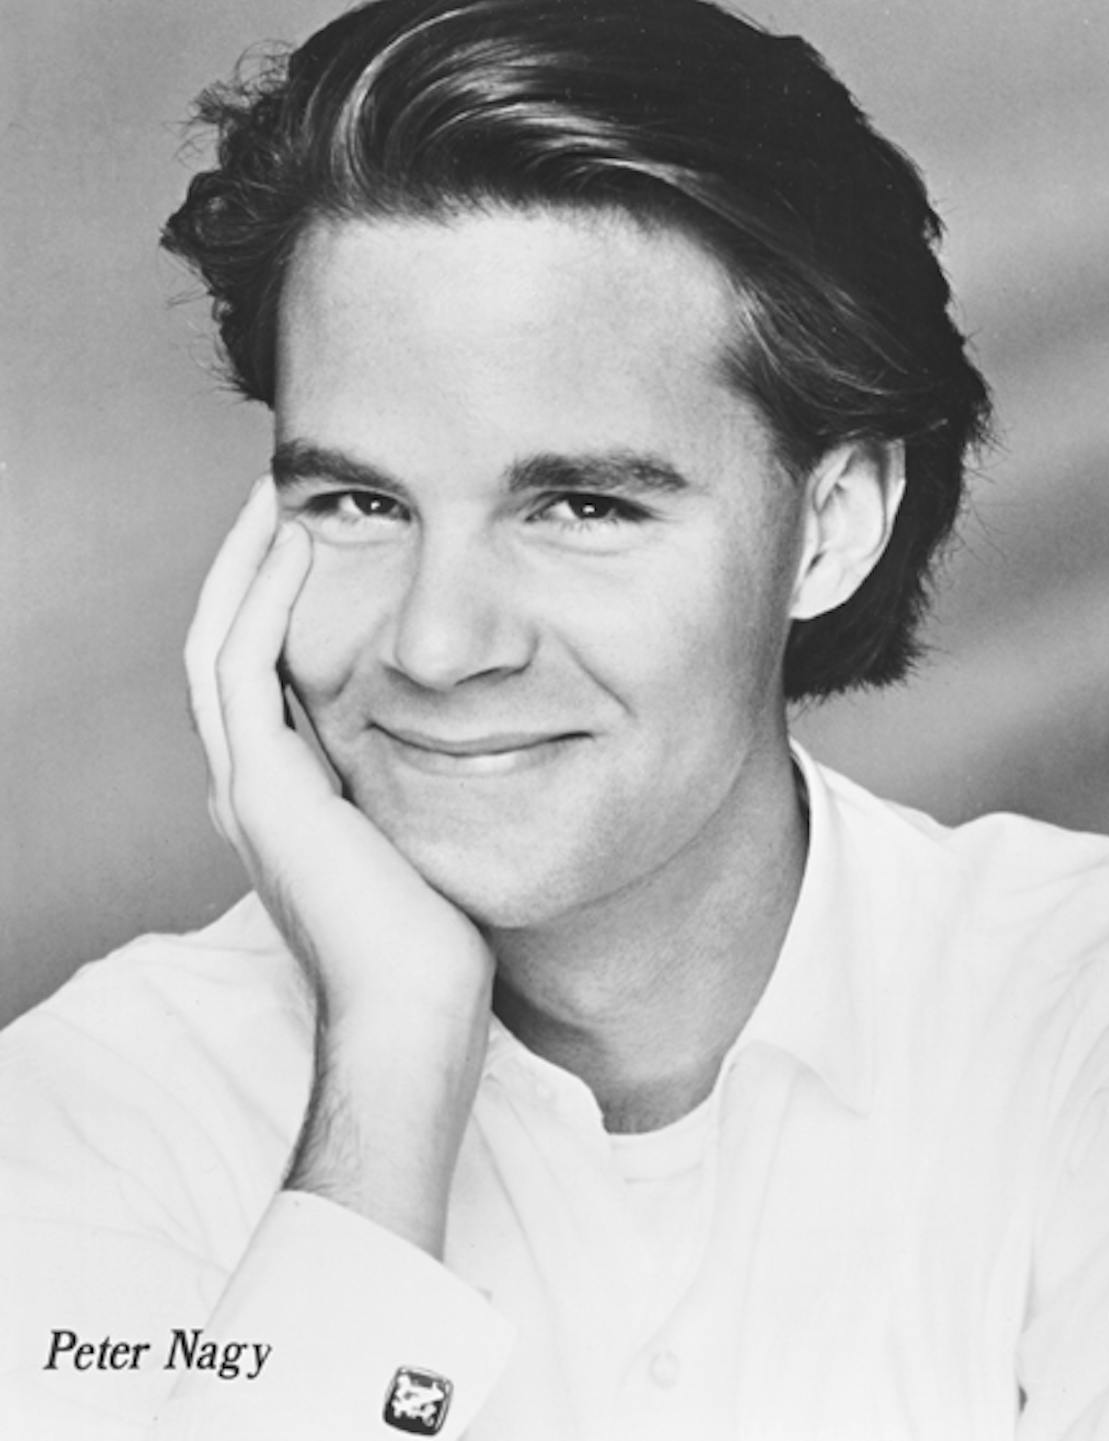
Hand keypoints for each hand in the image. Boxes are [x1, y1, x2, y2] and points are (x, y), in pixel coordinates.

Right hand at [185, 476, 494, 1253]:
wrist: (417, 1015)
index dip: (279, 602)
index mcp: (287, 794)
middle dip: (251, 567)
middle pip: (227, 644)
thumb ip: (427, 781)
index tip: (320, 538)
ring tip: (276, 495)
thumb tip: (487, 738)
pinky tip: (296, 543)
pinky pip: (245, 665)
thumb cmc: (439, 939)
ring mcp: (247, 786)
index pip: (263, 673)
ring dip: (244, 564)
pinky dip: (261, 599)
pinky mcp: (265, 789)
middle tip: (281, 496)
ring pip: (218, 639)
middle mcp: (251, 784)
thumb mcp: (428, 835)